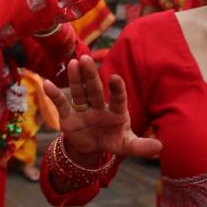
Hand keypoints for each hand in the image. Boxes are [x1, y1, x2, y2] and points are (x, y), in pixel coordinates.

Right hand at [41, 55, 160, 161]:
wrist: (91, 147)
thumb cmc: (112, 140)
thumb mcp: (126, 145)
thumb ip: (141, 146)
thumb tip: (160, 146)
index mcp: (116, 111)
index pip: (118, 99)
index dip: (117, 89)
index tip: (115, 78)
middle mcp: (99, 106)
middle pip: (94, 90)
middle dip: (90, 76)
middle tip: (87, 59)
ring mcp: (83, 110)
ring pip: (79, 92)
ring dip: (75, 79)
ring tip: (73, 64)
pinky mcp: (68, 116)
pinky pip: (61, 104)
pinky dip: (53, 94)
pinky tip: (46, 83)